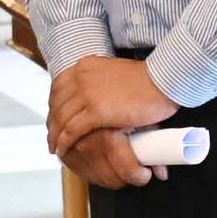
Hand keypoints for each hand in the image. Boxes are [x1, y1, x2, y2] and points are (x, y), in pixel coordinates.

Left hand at [47, 54, 176, 190]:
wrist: (164, 81)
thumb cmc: (149, 80)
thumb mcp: (117, 73)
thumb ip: (104, 82)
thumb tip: (103, 98)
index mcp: (85, 67)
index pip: (59, 87)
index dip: (54, 105)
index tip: (55, 118)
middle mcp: (82, 78)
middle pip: (57, 104)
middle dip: (52, 122)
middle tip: (53, 136)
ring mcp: (87, 94)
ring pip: (61, 119)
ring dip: (55, 136)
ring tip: (55, 148)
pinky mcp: (95, 112)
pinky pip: (72, 130)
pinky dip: (64, 142)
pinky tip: (61, 150)